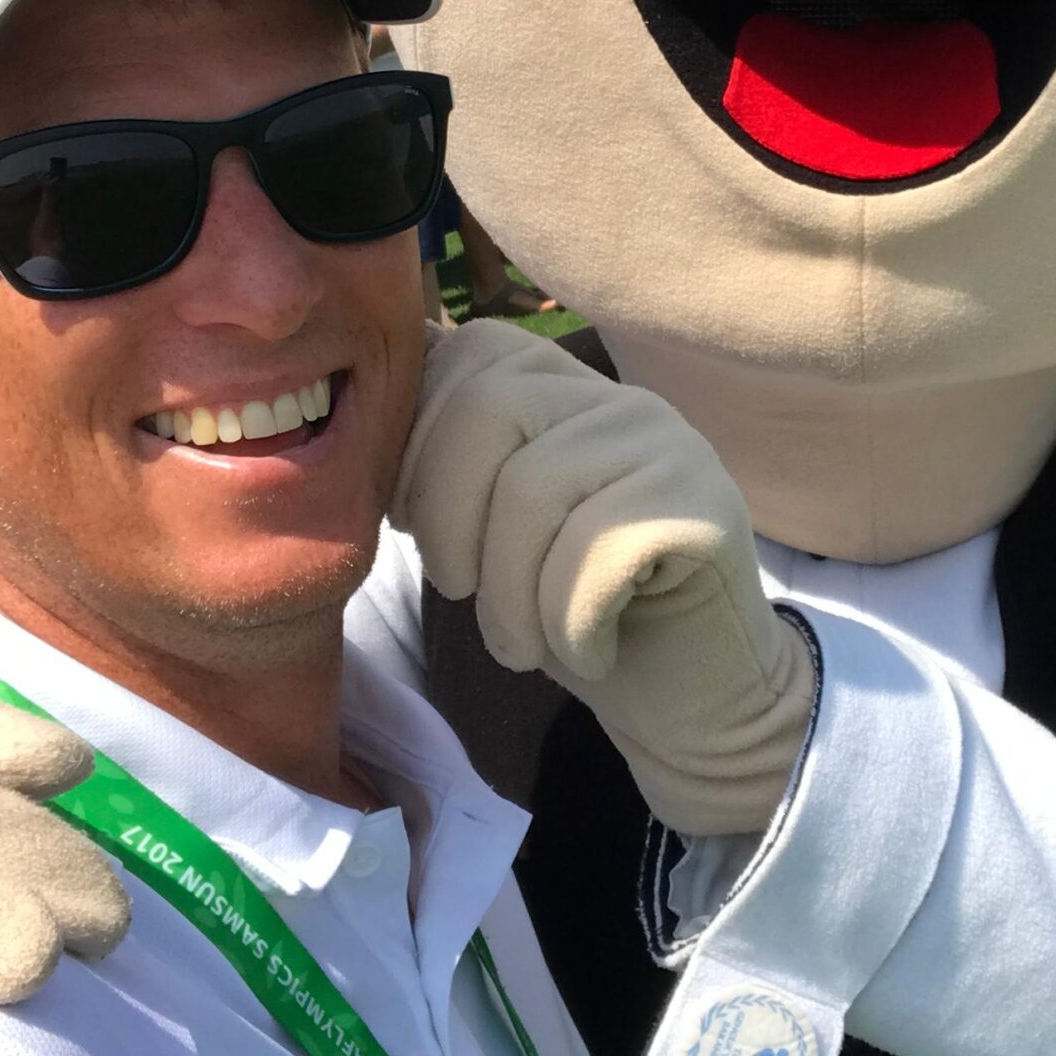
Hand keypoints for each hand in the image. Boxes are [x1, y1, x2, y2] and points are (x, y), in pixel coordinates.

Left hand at [391, 322, 814, 834]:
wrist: (688, 700)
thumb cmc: (570, 612)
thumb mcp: (486, 526)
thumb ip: (440, 458)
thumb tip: (348, 414)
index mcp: (560, 386)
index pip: (464, 356)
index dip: (416, 447)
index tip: (414, 527)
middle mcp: (619, 399)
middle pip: (490, 411)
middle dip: (449, 523)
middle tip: (467, 596)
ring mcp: (670, 447)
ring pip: (537, 491)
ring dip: (509, 598)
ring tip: (524, 643)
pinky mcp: (707, 511)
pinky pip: (597, 553)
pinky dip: (569, 626)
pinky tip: (590, 652)